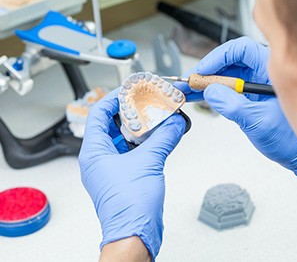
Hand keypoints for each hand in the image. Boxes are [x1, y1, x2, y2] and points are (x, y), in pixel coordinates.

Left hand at [78, 88, 185, 258]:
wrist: (135, 233)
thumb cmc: (129, 207)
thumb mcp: (148, 163)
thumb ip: (163, 138)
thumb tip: (175, 123)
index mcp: (94, 152)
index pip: (99, 114)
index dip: (113, 99)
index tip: (129, 91)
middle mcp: (99, 159)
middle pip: (110, 124)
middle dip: (129, 112)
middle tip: (145, 102)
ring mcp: (110, 167)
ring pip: (122, 138)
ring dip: (138, 128)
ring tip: (153, 117)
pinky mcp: (123, 175)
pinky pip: (131, 152)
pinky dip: (143, 143)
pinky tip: (157, 137)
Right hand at [182, 37, 296, 176]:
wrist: (293, 152)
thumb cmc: (289, 137)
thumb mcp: (259, 121)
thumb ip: (233, 106)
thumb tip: (211, 92)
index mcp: (270, 71)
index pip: (241, 50)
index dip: (219, 57)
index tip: (203, 71)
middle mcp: (259, 75)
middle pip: (227, 63)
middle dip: (205, 72)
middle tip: (187, 82)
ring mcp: (251, 86)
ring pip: (222, 76)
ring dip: (203, 83)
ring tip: (186, 90)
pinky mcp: (244, 97)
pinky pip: (223, 90)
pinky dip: (208, 93)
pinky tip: (196, 97)